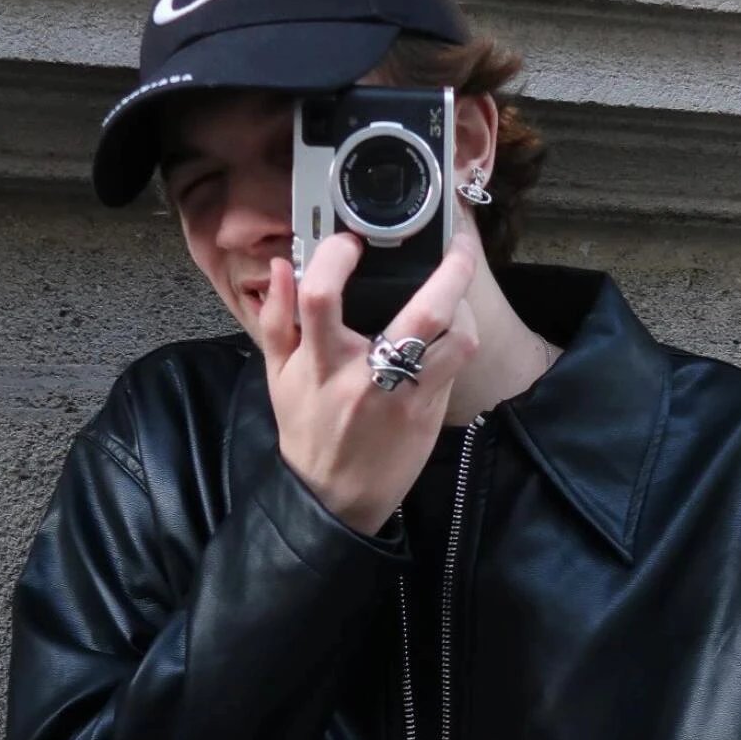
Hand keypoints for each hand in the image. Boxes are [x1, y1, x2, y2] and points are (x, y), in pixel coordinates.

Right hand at [261, 229, 479, 534]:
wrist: (334, 498)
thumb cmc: (307, 430)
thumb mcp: (278, 375)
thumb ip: (277, 318)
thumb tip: (285, 265)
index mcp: (318, 362)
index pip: (321, 297)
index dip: (336, 258)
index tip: (350, 241)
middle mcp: (365, 376)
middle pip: (423, 312)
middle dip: (450, 272)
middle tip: (457, 244)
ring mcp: (404, 395)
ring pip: (455, 337)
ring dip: (463, 305)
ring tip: (456, 288)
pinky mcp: (428, 411)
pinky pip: (457, 361)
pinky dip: (461, 335)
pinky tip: (452, 326)